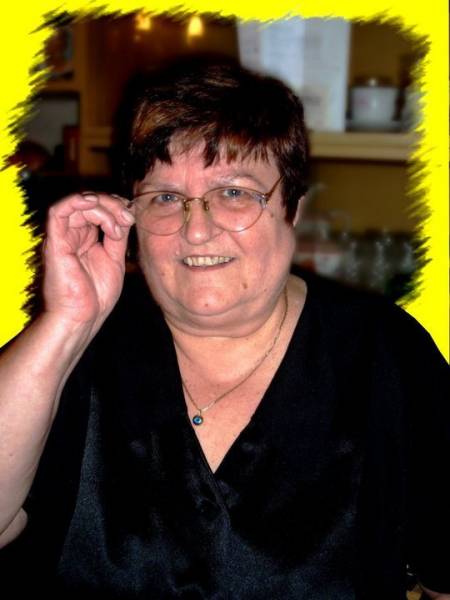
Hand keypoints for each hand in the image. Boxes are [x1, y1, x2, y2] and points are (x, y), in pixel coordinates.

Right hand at [42, 192, 134, 333]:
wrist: (83, 318)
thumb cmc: (96, 295)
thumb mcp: (115, 259)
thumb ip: (117, 236)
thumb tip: (126, 214)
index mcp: (85, 238)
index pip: (96, 208)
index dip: (115, 204)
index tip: (132, 216)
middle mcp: (72, 234)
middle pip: (88, 202)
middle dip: (112, 204)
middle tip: (128, 217)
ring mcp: (62, 238)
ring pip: (77, 203)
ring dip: (102, 207)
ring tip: (117, 225)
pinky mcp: (55, 243)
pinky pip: (58, 212)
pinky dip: (76, 202)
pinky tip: (94, 205)